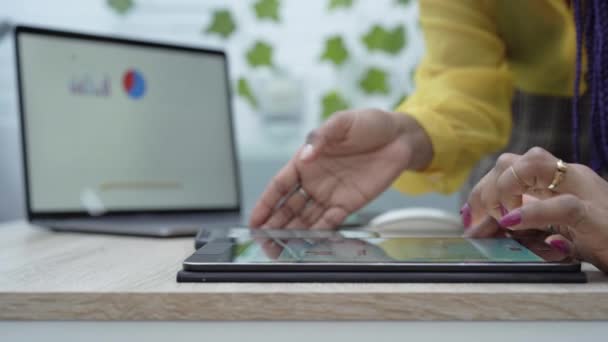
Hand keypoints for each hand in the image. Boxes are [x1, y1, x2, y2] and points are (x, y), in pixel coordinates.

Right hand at [249, 108, 432, 228]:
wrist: (399, 137)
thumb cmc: (369, 124)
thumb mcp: (342, 123)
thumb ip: (321, 138)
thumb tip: (306, 156)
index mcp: (305, 162)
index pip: (279, 186)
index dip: (265, 203)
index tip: (254, 220)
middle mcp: (314, 181)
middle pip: (288, 208)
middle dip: (274, 225)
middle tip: (264, 242)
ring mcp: (330, 194)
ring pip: (306, 218)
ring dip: (293, 233)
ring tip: (281, 248)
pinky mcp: (349, 204)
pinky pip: (330, 221)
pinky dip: (319, 232)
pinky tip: (308, 242)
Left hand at [463, 147, 607, 271]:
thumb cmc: (598, 241)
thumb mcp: (551, 231)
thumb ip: (520, 226)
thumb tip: (479, 230)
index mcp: (556, 179)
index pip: (508, 166)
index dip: (482, 189)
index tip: (470, 217)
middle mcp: (567, 177)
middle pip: (513, 160)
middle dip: (487, 188)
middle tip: (480, 220)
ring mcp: (583, 190)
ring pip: (533, 164)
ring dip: (505, 188)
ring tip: (501, 216)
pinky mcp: (595, 215)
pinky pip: (561, 204)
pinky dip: (531, 212)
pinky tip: (512, 221)